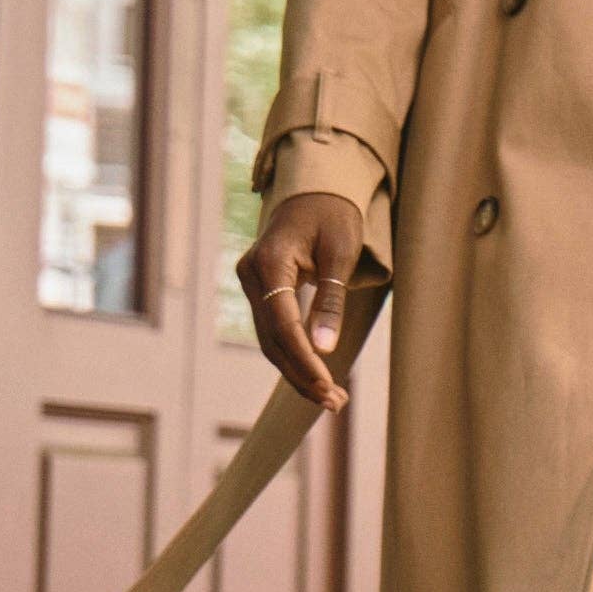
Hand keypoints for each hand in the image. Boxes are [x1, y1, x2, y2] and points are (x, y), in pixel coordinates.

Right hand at [237, 192, 365, 410]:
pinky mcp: (260, 289)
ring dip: (297, 371)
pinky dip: (293, 353)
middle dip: (302, 375)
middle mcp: (251, 274)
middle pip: (272, 339)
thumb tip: (325, 348)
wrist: (316, 188)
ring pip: (269, 340)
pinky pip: (273, 329)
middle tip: (335, 403)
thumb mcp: (341, 252)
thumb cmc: (334, 214)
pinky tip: (315, 375)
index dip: (305, 359)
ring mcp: (251, 282)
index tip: (328, 386)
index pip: (283, 324)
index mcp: (270, 261)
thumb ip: (331, 299)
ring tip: (331, 398)